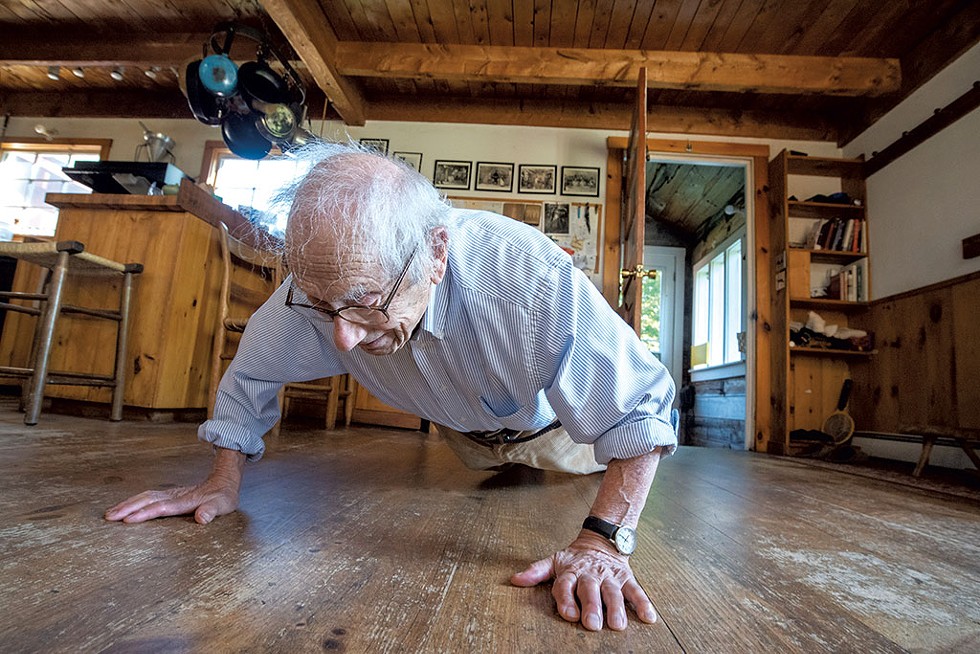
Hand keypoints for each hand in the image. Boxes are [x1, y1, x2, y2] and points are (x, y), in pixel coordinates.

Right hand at [104, 448, 244, 524]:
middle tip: (109, 517)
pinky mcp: (168, 495)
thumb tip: (202, 519)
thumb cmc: (223, 497)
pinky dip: (133, 502)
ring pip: (144, 497)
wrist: (223, 482)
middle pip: (147, 500)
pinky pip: (147, 497)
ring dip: (127, 504)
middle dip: (127, 508)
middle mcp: (174, 496)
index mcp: (185, 501)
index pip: (162, 508)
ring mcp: (170, 494)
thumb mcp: (223, 505)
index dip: (145, 514)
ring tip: (109, 514)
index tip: (128, 520)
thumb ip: (212, 511)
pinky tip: (124, 507)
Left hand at [510, 531, 656, 630]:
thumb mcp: (554, 561)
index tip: (570, 614)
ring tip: (617, 624)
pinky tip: (648, 617)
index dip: (566, 600)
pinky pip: (636, 590)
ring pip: (614, 592)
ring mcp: (609, 577)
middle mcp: (590, 574)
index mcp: (571, 571)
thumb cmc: (575, 558)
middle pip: (590, 590)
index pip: (565, 585)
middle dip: (592, 607)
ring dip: (616, 608)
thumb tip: (515, 580)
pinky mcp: (626, 578)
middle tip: (592, 624)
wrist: (602, 539)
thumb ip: (536, 571)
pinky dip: (643, 603)